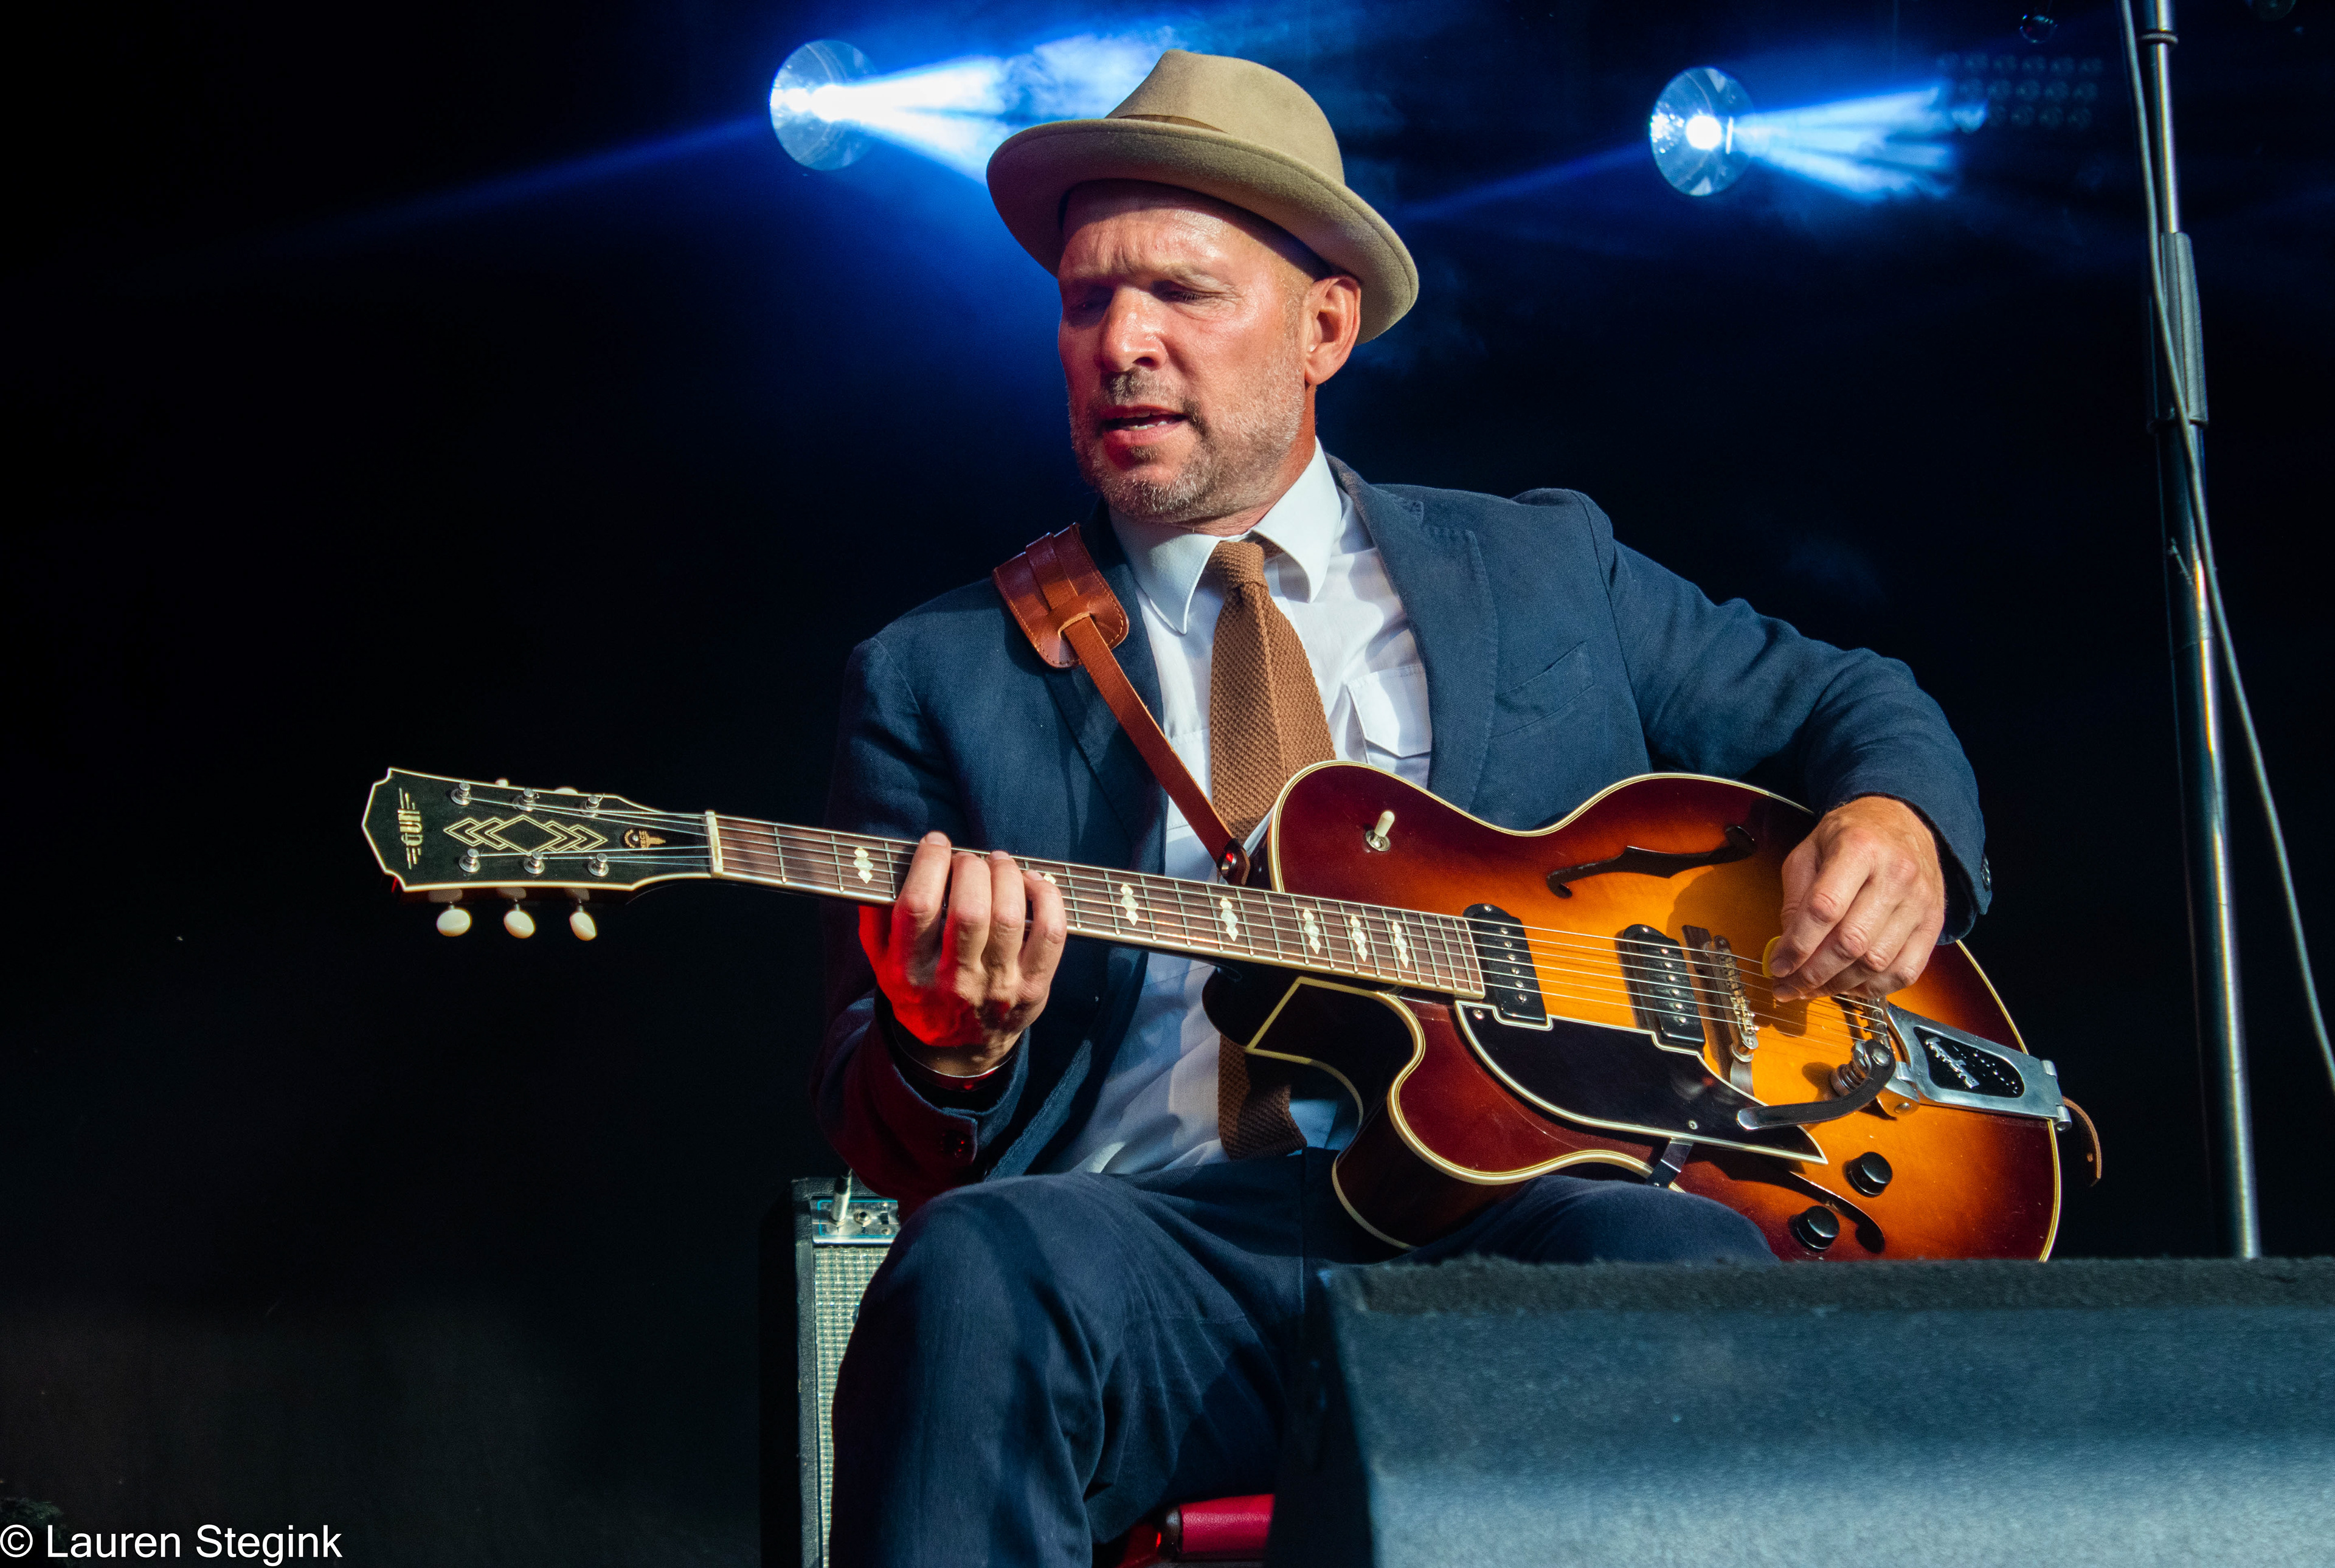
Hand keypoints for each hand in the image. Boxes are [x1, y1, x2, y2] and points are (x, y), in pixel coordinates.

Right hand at [858, 833, 1067, 1074]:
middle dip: (971, 868)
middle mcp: (952, 982)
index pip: (918, 906)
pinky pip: (1051, 933)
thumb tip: (879, 866)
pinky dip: (1046, 897)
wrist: (958, 1050)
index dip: (930, 863)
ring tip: (998, 863)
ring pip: (1010, 916)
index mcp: (908, 971)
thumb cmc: (920, 990)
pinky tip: (1032, 883)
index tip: (936, 843)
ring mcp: (997, 987)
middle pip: (970, 910)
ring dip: (1007, 874)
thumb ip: (875, 918)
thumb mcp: (882, 963)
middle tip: (969, 860)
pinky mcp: (1033, 989)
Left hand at [1766, 796, 1946, 1002]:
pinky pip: (1906, 971)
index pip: (1824, 908)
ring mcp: (1919, 900)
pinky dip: (1874, 988)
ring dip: (1839, 985)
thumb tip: (1787, 947)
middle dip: (1814, 973)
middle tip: (1789, 987)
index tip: (1778, 967)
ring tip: (1813, 988)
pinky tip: (1850, 985)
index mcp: (1859, 848)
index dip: (1798, 945)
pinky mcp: (1934, 922)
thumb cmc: (1852, 836)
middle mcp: (1896, 874)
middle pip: (1851, 942)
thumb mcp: (1810, 850)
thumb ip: (1796, 896)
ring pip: (1877, 962)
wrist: (1903, 822)